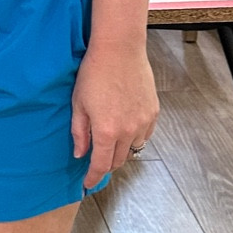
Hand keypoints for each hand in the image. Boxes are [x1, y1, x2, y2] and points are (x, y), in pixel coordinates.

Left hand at [71, 39, 157, 189]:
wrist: (119, 49)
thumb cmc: (94, 73)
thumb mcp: (78, 103)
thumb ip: (79, 132)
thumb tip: (80, 154)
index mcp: (107, 131)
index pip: (101, 165)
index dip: (93, 177)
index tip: (87, 183)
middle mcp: (128, 131)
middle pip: (119, 160)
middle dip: (106, 164)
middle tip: (96, 160)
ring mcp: (143, 122)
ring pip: (134, 149)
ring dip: (122, 151)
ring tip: (111, 142)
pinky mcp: (153, 112)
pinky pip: (145, 135)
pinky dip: (135, 138)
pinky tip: (126, 129)